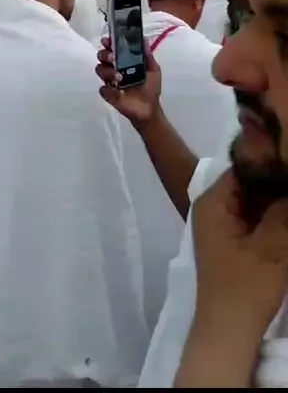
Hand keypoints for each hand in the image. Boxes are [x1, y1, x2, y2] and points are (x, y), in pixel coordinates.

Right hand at [96, 37, 161, 131]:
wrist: (149, 108)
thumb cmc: (150, 88)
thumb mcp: (152, 70)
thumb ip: (147, 55)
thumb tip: (144, 39)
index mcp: (123, 61)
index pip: (112, 48)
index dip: (108, 43)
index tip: (108, 41)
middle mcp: (114, 68)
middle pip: (102, 56)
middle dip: (105, 54)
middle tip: (112, 58)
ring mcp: (110, 81)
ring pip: (100, 70)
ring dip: (108, 71)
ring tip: (119, 77)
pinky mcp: (108, 94)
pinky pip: (103, 89)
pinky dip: (109, 90)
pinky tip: (118, 91)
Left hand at [192, 169, 287, 341]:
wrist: (230, 331)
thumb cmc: (245, 287)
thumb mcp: (272, 246)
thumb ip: (285, 210)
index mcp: (213, 202)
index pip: (244, 166)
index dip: (271, 161)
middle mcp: (214, 208)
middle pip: (251, 184)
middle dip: (278, 183)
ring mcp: (223, 226)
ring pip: (256, 202)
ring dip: (278, 202)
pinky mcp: (234, 243)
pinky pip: (256, 220)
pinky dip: (274, 219)